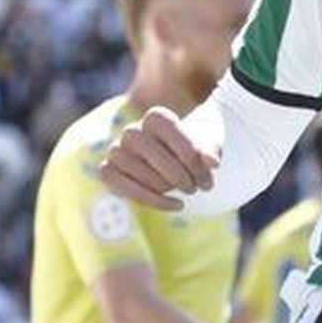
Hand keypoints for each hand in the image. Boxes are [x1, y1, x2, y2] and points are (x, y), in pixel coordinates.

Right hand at [99, 106, 219, 210]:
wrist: (175, 159)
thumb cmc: (192, 149)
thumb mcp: (208, 145)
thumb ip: (209, 150)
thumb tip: (212, 161)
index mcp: (156, 117)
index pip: (172, 132)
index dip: (191, 153)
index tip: (213, 168)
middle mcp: (132, 131)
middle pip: (157, 157)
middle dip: (183, 176)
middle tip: (199, 186)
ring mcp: (117, 151)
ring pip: (144, 176)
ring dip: (170, 188)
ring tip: (188, 189)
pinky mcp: (108, 171)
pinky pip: (126, 189)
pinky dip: (154, 201)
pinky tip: (178, 205)